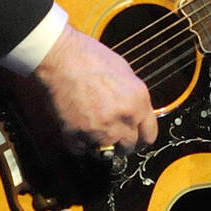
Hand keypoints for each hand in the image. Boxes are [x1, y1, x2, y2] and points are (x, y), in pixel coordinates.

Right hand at [31, 25, 157, 156]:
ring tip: (89, 129)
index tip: (132, 140)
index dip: (139, 140)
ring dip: (98, 144)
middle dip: (118, 143)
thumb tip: (135, 112)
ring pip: (104, 152)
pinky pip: (81, 149)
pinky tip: (74, 126)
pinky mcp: (78, 135)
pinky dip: (77, 142)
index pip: (149, 136)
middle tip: (107, 133)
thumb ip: (133, 97)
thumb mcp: (125, 72)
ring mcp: (101, 129)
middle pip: (127, 147)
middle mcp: (124, 118)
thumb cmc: (90, 58)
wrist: (62, 57)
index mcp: (139, 102)